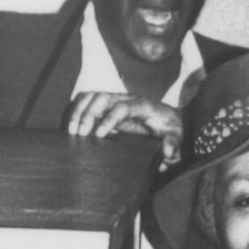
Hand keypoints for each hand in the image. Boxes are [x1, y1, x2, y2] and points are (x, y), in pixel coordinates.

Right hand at [65, 92, 183, 161]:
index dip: (109, 119)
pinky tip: (71, 126)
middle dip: (88, 114)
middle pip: (102, 98)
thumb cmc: (172, 130)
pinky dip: (77, 110)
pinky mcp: (109, 105)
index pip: (122, 108)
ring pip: (92, 97)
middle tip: (78, 135)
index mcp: (144, 106)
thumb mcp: (178, 139)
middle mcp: (127, 99)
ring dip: (79, 111)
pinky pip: (89, 101)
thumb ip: (174, 146)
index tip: (98, 135)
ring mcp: (116, 100)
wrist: (171, 119)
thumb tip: (167, 151)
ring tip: (70, 131)